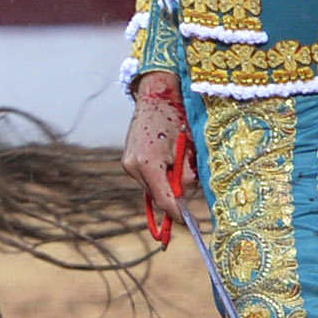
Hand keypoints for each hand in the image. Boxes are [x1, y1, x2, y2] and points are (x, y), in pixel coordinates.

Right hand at [122, 73, 192, 225]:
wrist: (156, 94)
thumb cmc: (176, 117)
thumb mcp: (188, 147)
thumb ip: (188, 175)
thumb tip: (187, 197)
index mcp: (148, 163)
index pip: (164, 200)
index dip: (178, 214)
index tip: (189, 223)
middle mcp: (133, 167)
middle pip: (158, 195)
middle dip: (175, 193)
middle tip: (190, 177)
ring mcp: (128, 164)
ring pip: (153, 187)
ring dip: (167, 183)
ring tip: (177, 159)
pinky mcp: (127, 161)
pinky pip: (147, 178)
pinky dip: (160, 175)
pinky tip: (167, 158)